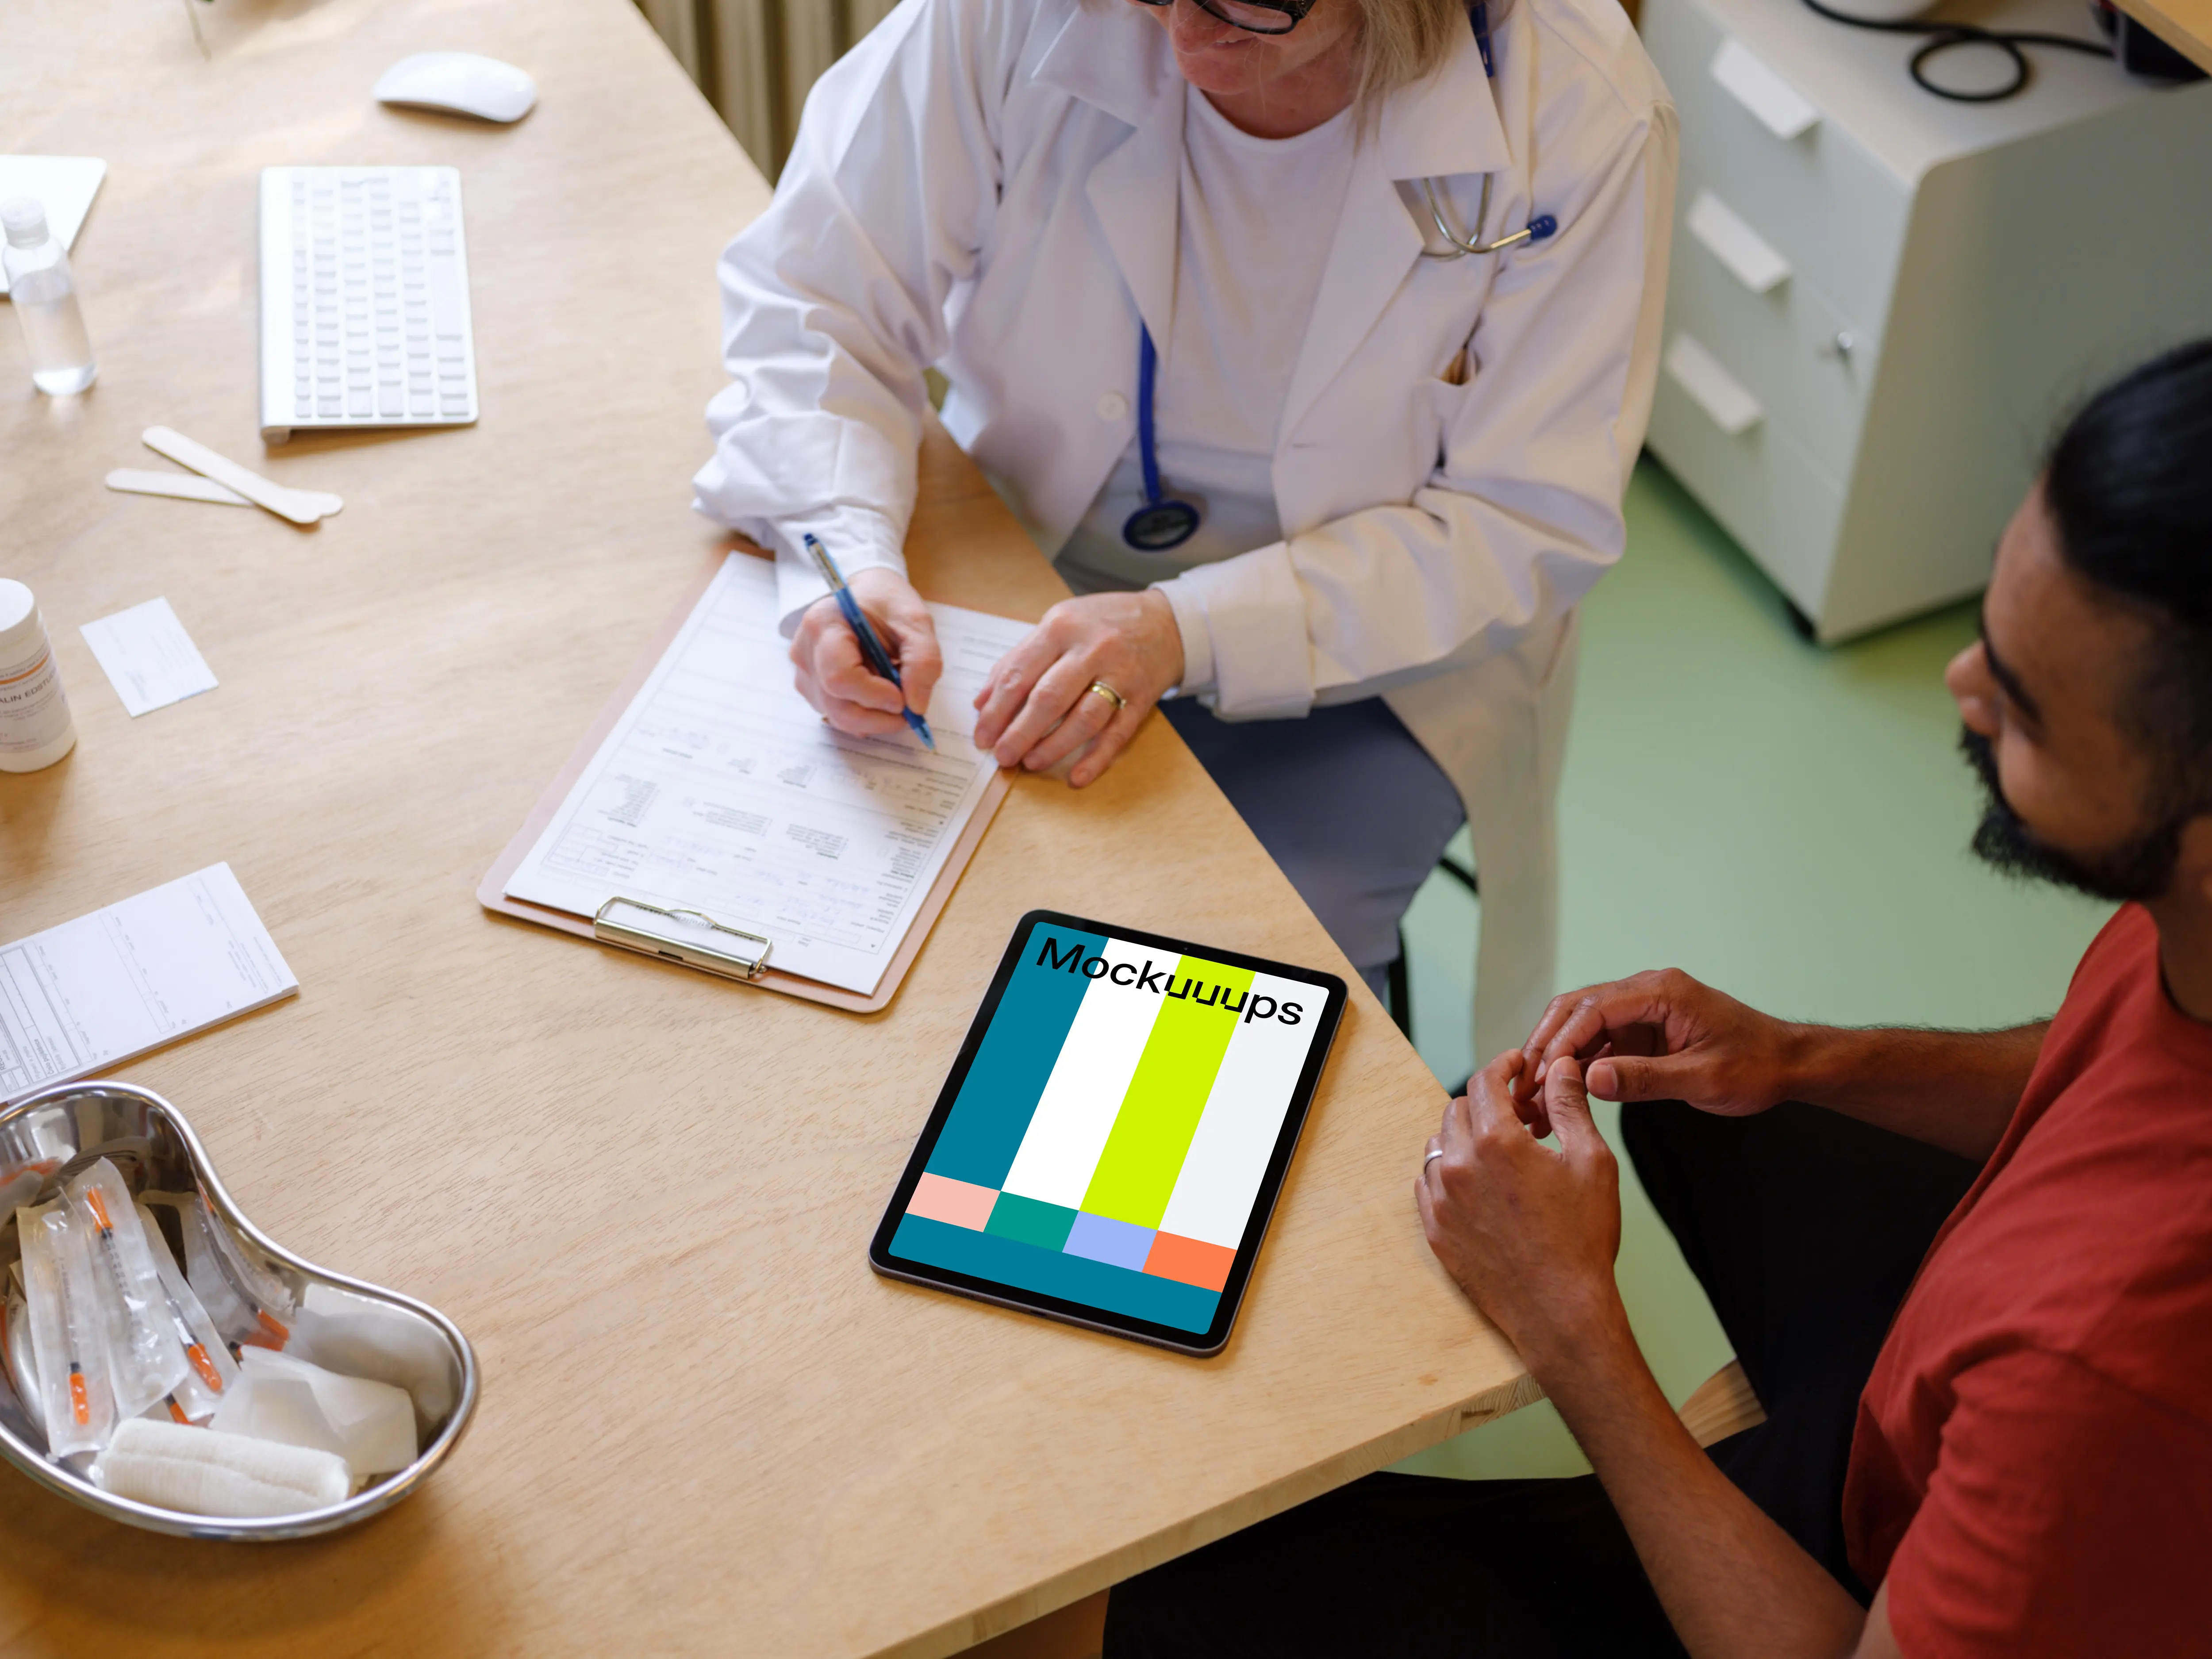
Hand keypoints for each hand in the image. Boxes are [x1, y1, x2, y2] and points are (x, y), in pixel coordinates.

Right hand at [789, 568, 943, 740]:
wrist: (868, 597)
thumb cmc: (888, 605)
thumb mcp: (916, 622)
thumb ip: (923, 661)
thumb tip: (915, 706)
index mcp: (823, 624)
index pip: (839, 676)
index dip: (874, 695)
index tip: (903, 698)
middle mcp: (805, 651)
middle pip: (837, 705)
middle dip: (879, 717)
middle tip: (909, 711)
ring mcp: (805, 673)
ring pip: (838, 715)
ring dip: (875, 718)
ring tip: (897, 695)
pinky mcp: (813, 689)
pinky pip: (839, 714)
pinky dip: (866, 715)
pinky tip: (880, 695)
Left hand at [971, 590, 1184, 787]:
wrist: (1165, 622)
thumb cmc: (1101, 624)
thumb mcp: (1056, 625)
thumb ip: (1018, 661)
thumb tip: (981, 703)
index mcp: (1062, 627)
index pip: (1021, 673)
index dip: (997, 709)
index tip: (982, 735)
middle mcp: (1092, 648)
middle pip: (1049, 697)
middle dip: (1020, 732)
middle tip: (1002, 756)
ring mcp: (1120, 674)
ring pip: (1083, 718)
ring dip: (1053, 746)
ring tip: (1031, 763)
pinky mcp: (1141, 698)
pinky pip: (1117, 734)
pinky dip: (1096, 759)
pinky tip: (1077, 777)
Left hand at [1417, 1052, 1623, 1375]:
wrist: (1560, 1310)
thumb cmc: (1582, 1239)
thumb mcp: (1591, 1161)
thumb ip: (1569, 1105)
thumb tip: (1560, 1066)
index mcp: (1497, 1142)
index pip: (1485, 1081)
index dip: (1503, 1067)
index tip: (1516, 1067)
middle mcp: (1459, 1166)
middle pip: (1460, 1110)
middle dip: (1488, 1105)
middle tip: (1519, 1119)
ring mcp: (1442, 1201)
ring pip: (1439, 1146)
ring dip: (1465, 1139)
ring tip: (1500, 1154)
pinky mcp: (1435, 1231)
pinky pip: (1428, 1184)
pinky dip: (1448, 1174)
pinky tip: (1479, 1186)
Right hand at [1519, 969, 1804, 1117]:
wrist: (1788, 1064)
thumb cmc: (1757, 1066)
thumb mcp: (1703, 1079)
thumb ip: (1645, 1079)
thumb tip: (1589, 1080)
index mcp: (1662, 991)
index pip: (1593, 1008)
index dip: (1561, 1041)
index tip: (1540, 1075)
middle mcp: (1647, 991)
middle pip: (1577, 1008)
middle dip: (1547, 1045)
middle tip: (1524, 1085)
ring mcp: (1643, 1009)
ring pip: (1582, 1025)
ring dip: (1557, 1058)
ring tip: (1535, 1096)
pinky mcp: (1643, 1030)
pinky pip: (1600, 1041)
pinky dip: (1578, 1065)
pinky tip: (1562, 1093)